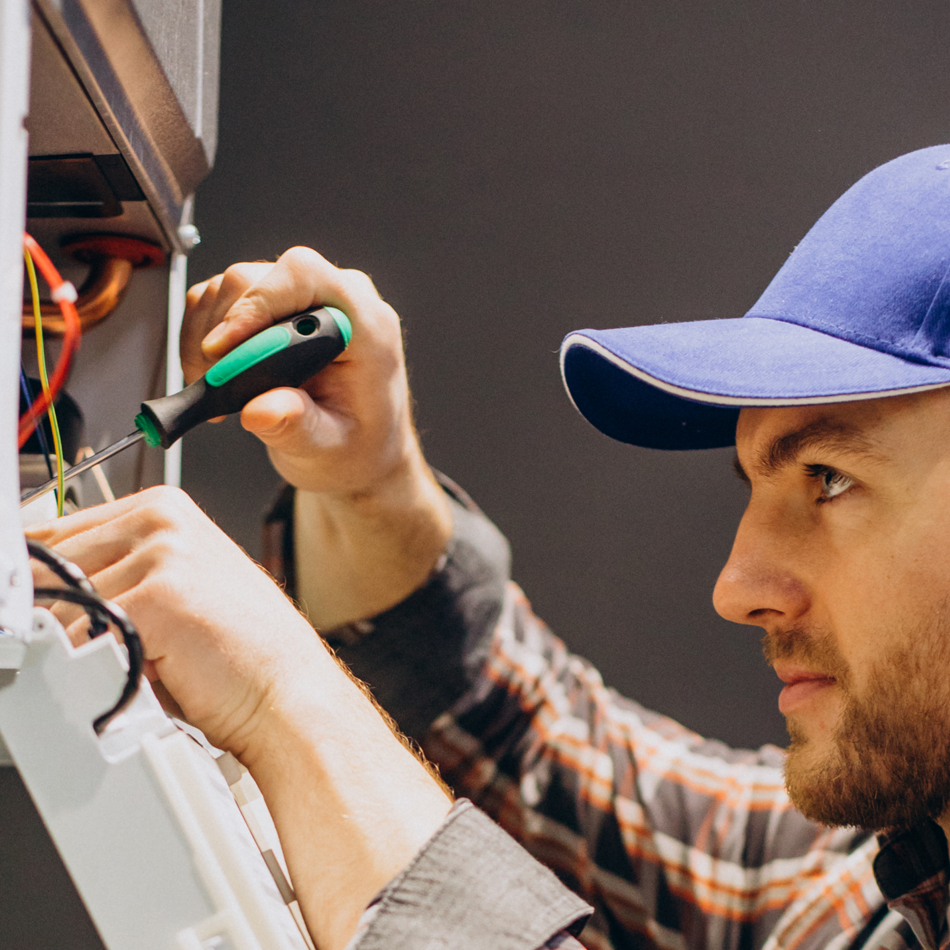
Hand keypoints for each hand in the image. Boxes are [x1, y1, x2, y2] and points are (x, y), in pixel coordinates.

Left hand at [27, 486, 325, 756]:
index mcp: (165, 508)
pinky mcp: (158, 596)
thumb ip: (116, 572)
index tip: (30, 606)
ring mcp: (163, 552)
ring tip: (137, 661)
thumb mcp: (174, 588)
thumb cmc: (239, 650)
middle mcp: (163, 519)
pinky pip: (82, 636)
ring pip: (62, 606)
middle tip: (96, 650)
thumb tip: (39, 587)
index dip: (39, 579)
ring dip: (83, 646)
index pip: (57, 531)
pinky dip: (99, 666)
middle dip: (57, 617)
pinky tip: (145, 671)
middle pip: (51, 566)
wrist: (287, 691)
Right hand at [182, 248, 451, 628]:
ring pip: (241, 286)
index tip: (226, 349)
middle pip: (265, 276)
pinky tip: (218, 379)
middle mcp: (340, 306)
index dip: (258, 304)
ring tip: (216, 386)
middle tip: (213, 377)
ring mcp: (311, 310)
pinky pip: (232, 306)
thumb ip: (299, 428)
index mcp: (365, 325)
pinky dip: (212, 336)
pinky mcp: (282, 321)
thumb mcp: (328, 452)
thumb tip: (265, 408)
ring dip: (214, 332)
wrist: (364, 464)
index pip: (307, 277)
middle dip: (227, 323)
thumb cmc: (357, 457)